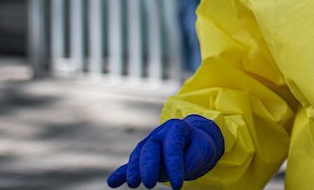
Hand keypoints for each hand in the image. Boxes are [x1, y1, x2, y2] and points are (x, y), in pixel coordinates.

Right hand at [107, 115, 223, 188]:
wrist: (195, 141)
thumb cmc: (199, 146)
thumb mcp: (201, 151)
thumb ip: (185, 160)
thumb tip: (167, 173)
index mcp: (175, 128)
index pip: (173, 148)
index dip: (174, 167)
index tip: (178, 186)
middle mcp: (159, 134)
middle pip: (150, 149)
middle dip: (148, 167)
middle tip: (150, 184)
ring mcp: (149, 144)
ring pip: (139, 156)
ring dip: (135, 170)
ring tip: (134, 184)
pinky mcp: (143, 157)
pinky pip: (132, 164)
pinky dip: (122, 173)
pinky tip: (112, 183)